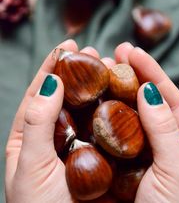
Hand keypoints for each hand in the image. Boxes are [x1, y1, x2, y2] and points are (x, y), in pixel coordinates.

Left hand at [5, 39, 115, 202]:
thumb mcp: (30, 165)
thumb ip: (37, 123)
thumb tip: (51, 82)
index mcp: (29, 136)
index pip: (40, 94)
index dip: (52, 68)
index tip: (67, 46)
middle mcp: (54, 135)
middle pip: (65, 95)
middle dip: (77, 71)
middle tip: (91, 50)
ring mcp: (77, 142)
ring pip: (85, 107)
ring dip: (95, 84)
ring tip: (106, 63)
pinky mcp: (97, 153)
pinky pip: (102, 125)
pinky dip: (109, 107)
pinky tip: (118, 92)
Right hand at [115, 42, 178, 202]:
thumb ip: (165, 129)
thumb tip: (149, 91)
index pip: (167, 96)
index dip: (150, 71)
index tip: (132, 51)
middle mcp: (159, 138)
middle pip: (144, 99)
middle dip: (129, 74)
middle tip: (113, 53)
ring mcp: (136, 147)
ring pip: (124, 113)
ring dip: (112, 90)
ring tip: (100, 68)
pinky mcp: (117, 159)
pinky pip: (109, 133)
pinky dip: (99, 116)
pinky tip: (89, 99)